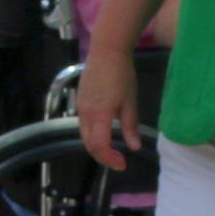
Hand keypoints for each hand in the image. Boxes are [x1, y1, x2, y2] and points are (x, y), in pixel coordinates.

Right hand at [75, 46, 138, 171]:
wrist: (106, 51)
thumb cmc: (122, 75)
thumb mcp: (130, 102)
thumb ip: (130, 126)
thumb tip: (134, 147)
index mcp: (100, 114)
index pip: (99, 146)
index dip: (109, 159)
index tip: (123, 164)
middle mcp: (86, 113)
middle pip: (89, 144)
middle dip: (103, 156)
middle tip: (119, 160)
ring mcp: (80, 107)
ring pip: (84, 135)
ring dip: (96, 146)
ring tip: (112, 148)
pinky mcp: (80, 101)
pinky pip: (83, 124)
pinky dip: (92, 134)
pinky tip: (105, 130)